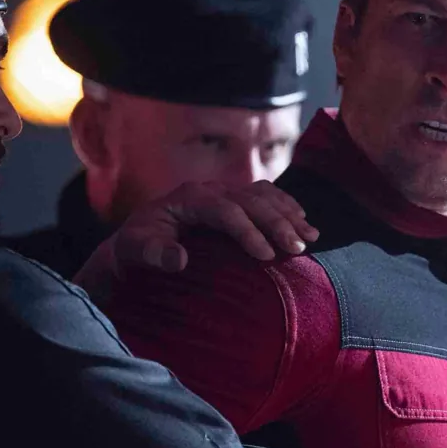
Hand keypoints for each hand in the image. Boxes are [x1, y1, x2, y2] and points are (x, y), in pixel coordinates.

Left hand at [74, 180, 318, 298]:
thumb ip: (154, 253)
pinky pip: (266, 195)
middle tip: (298, 248)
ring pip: (264, 194)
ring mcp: (223, 191)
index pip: (225, 210)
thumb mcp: (136, 250)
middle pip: (251, 199)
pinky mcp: (233, 198)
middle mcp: (209, 189)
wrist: (137, 237)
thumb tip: (178, 259)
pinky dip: (286, 206)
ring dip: (289, 213)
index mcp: (188, 198)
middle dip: (277, 222)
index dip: (247, 231)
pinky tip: (304, 222)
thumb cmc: (137, 246)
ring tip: (310, 236)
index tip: (266, 256)